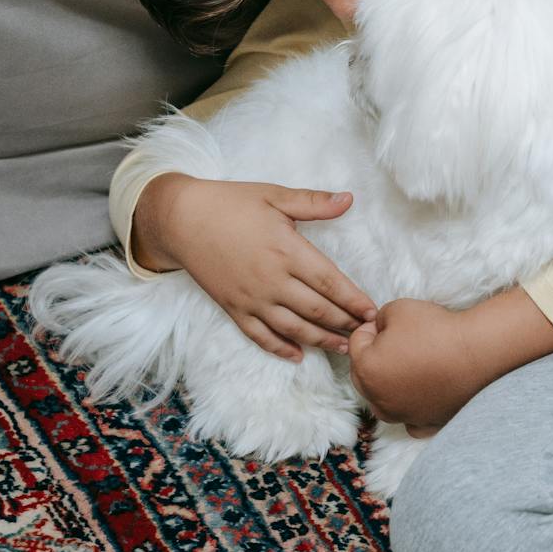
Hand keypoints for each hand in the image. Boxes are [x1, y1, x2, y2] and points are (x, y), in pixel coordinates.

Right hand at [143, 175, 379, 361]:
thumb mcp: (275, 195)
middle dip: (344, 324)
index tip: (372, 312)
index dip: (354, 300)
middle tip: (366, 334)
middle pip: (317, 310)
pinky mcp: (233, 308)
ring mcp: (251, 298)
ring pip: (293, 328)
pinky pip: (260, 335)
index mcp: (287, 250)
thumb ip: (314, 202)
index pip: (330, 283)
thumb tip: (349, 198)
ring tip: (343, 348)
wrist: (181, 219)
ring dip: (321, 341)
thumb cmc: (231, 203)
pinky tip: (298, 356)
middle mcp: (272, 280)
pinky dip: (280, 348)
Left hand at [347, 298, 484, 433]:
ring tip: (412, 365)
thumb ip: (378, 318)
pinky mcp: (425, 424)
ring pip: (382, 401)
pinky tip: (421, 393)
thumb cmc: (437, 329)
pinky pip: (409, 421)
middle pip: (363, 375)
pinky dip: (411, 408)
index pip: (356, 343)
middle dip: (374, 357)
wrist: (478, 353)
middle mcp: (379, 400)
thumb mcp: (399, 308)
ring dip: (389, 384)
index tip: (393, 323)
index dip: (372, 328)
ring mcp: (402, 415)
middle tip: (400, 342)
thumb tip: (379, 328)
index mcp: (366, 370)